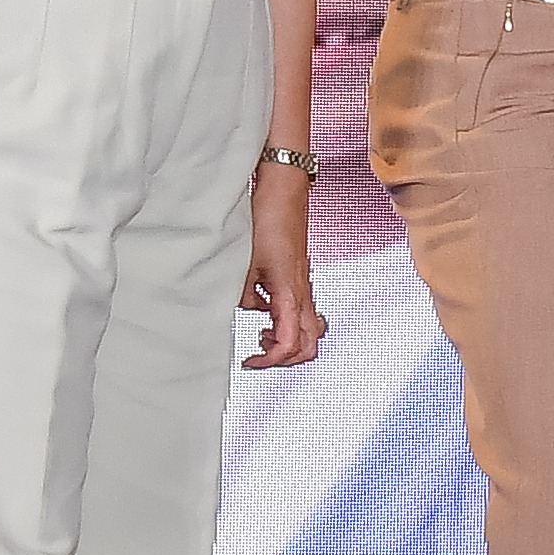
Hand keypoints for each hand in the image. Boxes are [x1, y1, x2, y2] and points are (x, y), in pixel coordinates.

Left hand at [240, 160, 326, 369]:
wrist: (283, 193)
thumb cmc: (267, 221)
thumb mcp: (244, 263)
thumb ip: (243, 295)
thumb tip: (246, 310)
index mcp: (291, 295)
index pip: (288, 345)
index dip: (269, 361)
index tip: (249, 361)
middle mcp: (303, 295)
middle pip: (309, 346)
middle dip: (285, 359)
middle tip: (259, 354)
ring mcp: (303, 287)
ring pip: (309, 331)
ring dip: (289, 342)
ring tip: (263, 334)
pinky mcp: (299, 279)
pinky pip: (301, 313)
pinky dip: (286, 323)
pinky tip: (265, 311)